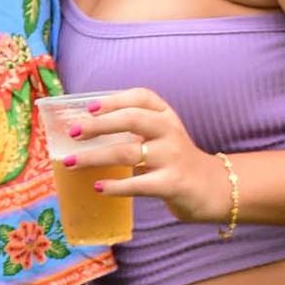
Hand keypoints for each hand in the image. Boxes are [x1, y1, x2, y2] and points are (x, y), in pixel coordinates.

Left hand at [51, 86, 230, 224]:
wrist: (213, 188)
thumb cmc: (176, 160)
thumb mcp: (162, 135)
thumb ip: (134, 129)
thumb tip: (85, 129)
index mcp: (166, 115)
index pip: (142, 97)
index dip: (114, 100)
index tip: (90, 107)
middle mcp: (170, 131)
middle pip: (132, 119)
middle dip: (99, 125)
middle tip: (73, 132)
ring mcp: (172, 157)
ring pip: (127, 152)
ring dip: (95, 157)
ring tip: (71, 163)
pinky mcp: (172, 183)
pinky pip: (139, 184)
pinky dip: (116, 186)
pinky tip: (99, 187)